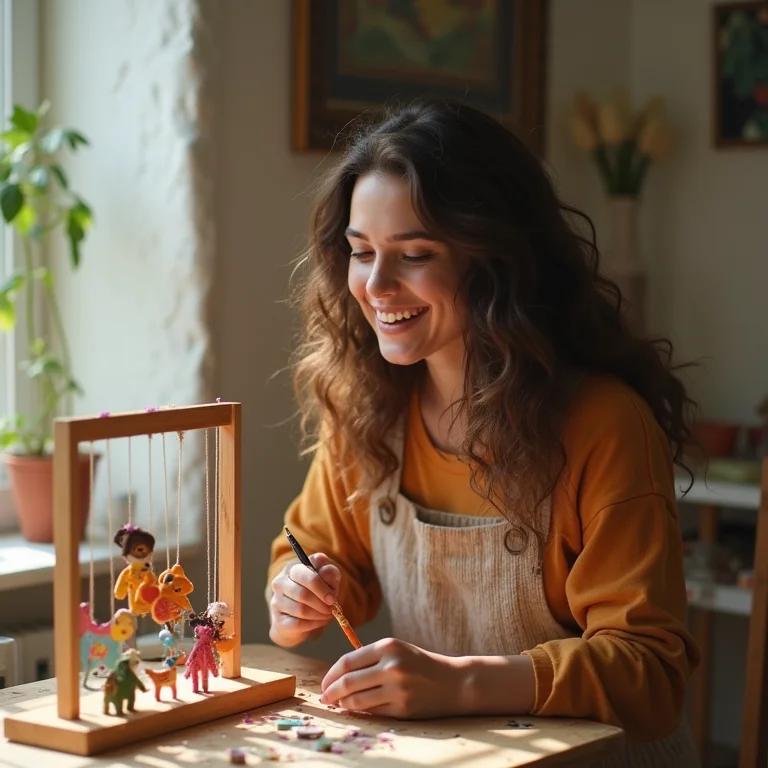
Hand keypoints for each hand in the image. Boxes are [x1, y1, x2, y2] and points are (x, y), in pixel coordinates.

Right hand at [268, 554, 340, 647]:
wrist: (301, 613)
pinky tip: (320, 620)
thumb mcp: (325, 577)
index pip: (306, 576)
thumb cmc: (316, 590)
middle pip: (302, 594)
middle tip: (332, 608)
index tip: (333, 597)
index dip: (322, 588)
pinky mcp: (279, 620)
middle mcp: (280, 583)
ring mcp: (276, 602)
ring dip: (319, 614)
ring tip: (328, 614)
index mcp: (292, 568)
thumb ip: (329, 572)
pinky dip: (314, 624)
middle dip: (321, 603)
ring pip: (301, 610)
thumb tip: (329, 572)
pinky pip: (298, 624)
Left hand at [319, 637, 464, 718]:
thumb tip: (338, 676)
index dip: (330, 675)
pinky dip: (359, 711)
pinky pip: (372, 711)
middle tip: (325, 697)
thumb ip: (370, 658)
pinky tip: (355, 709)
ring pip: (357, 700)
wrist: (453, 682)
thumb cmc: (420, 664)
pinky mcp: (403, 708)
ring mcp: (397, 688)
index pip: (347, 662)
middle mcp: (391, 666)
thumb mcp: (397, 650)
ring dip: (342, 704)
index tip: (324, 683)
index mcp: (387, 646)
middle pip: (348, 682)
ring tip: (338, 704)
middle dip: (330, 692)